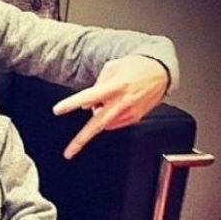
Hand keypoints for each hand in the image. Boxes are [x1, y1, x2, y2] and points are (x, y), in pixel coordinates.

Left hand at [53, 55, 167, 158]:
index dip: (72, 104)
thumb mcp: (113, 67)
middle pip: (97, 125)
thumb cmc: (136, 67)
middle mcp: (121, 102)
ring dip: (98, 117)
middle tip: (68, 152)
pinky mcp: (135, 119)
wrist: (162, 72)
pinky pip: (114, 123)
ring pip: (104, 124)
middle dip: (81, 140)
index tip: (58, 110)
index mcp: (114, 87)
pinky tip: (115, 106)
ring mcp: (129, 113)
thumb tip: (86, 104)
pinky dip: (109, 117)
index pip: (88, 97)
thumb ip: (97, 84)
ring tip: (106, 102)